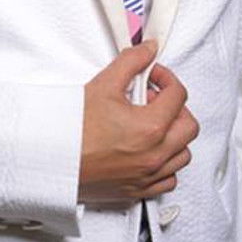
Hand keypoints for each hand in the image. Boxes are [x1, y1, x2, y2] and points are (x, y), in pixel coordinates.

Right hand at [77, 39, 199, 207]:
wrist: (53, 158)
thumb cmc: (74, 128)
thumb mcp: (105, 84)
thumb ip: (132, 61)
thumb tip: (148, 50)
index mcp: (151, 127)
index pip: (179, 95)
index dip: (166, 78)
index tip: (152, 76)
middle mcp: (155, 155)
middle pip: (189, 126)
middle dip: (175, 107)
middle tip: (153, 99)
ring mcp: (148, 175)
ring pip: (182, 154)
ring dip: (173, 136)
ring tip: (150, 123)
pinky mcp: (138, 190)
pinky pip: (169, 179)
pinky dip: (165, 163)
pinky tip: (148, 150)